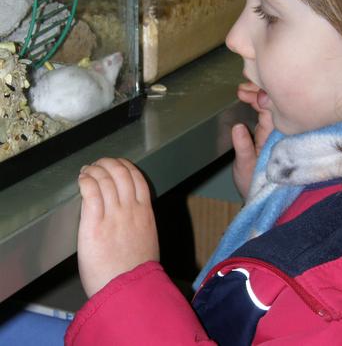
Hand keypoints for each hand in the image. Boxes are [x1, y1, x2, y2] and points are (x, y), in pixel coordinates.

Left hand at [77, 158, 158, 297]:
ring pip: (104, 180)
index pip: (137, 177)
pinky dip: (86, 181)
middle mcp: (130, 210)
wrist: (127, 290)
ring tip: (86, 171)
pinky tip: (81, 180)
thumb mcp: (147, 238)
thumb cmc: (135, 270)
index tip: (116, 164)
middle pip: (120, 173)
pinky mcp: (94, 226)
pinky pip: (91, 194)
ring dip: (94, 170)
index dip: (124, 165)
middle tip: (98, 164)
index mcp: (145, 212)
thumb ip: (139, 220)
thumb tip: (128, 210)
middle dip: (107, 163)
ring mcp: (113, 216)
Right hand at [232, 82, 273, 198]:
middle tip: (241, 86)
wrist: (258, 195)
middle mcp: (277, 131)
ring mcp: (272, 130)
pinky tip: (245, 94)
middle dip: (258, 91)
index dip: (262, 97)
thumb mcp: (246, 167)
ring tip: (241, 88)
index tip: (246, 91)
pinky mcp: (265, 131)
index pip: (274, 111)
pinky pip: (264, 111)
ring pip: (269, 105)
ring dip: (256, 94)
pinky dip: (255, 100)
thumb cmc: (255, 183)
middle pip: (273, 104)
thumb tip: (238, 128)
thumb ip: (243, 148)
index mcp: (277, 137)